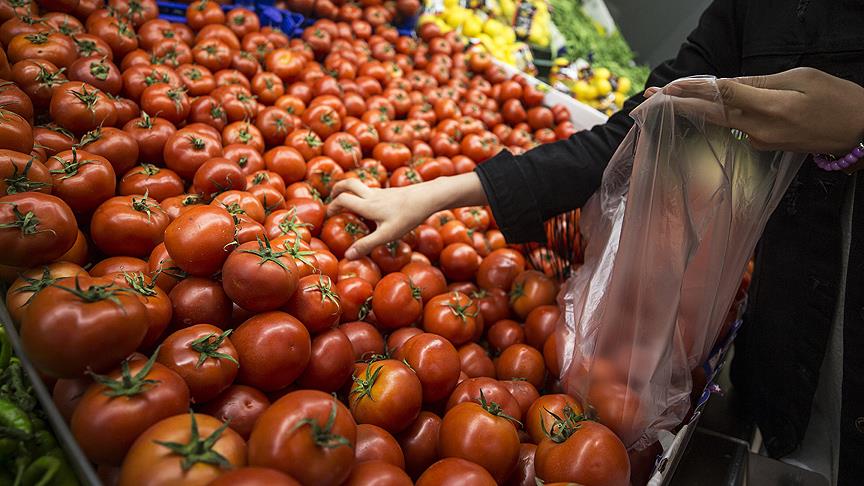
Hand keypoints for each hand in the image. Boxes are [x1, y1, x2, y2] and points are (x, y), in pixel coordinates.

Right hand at [327, 173, 487, 258]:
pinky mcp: (391, 192)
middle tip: (332, 199)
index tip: (327, 215)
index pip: (342, 199)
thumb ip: (367, 245)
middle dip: (337, 188)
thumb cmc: (408, 216)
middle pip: (348, 183)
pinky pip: (371, 191)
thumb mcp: (387, 235)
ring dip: (350, 191)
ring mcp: (382, 192)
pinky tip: (370, 208)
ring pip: (360, 185)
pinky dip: (364, 195)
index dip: (332, 206)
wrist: (427, 197)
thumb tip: (348, 256)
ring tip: (348, 204)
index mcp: (367, 205)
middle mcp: (372, 195)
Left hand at [645, 68, 863, 154]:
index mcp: (769, 108)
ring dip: (692, 110)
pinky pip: (734, 127)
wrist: (860, 132)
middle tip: (647, 98)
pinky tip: (701, 109)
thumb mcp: (801, 79)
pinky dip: (715, 116)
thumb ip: (761, 83)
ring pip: (720, 121)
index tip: (668, 87)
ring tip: (665, 101)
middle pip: (710, 114)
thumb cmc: (837, 100)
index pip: (721, 96)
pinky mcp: (763, 146)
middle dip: (677, 105)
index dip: (692, 90)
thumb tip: (728, 84)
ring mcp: (760, 141)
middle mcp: (759, 129)